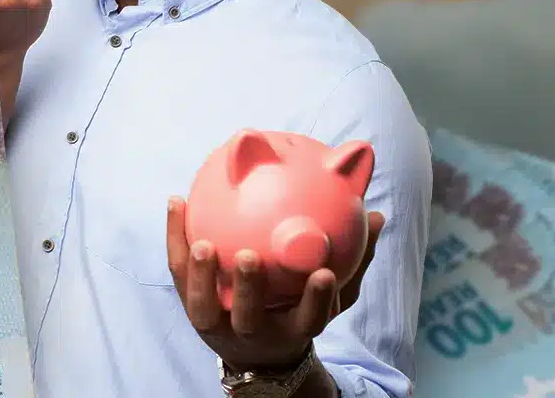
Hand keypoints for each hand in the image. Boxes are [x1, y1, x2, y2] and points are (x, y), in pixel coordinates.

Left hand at [166, 197, 384, 371]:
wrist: (257, 353)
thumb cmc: (299, 311)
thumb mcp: (332, 294)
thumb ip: (354, 260)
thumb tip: (378, 217)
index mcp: (293, 329)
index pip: (309, 320)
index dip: (316, 301)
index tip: (324, 274)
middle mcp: (255, 333)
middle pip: (250, 318)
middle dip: (249, 290)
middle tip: (248, 256)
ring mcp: (219, 326)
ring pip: (204, 309)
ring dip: (200, 275)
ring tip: (201, 242)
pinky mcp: (192, 309)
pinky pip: (179, 277)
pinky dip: (175, 241)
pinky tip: (177, 201)